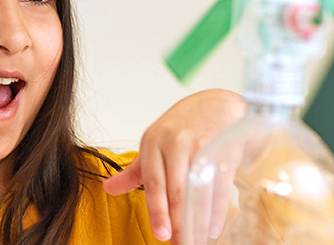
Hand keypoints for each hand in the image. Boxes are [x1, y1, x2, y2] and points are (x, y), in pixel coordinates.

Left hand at [103, 89, 246, 242]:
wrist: (218, 103)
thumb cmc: (184, 126)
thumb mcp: (154, 143)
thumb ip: (134, 171)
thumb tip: (108, 188)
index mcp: (153, 142)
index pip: (153, 182)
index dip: (157, 211)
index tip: (161, 235)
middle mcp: (176, 142)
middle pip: (176, 189)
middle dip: (178, 222)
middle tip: (180, 244)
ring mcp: (201, 144)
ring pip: (198, 190)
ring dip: (198, 220)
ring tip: (196, 241)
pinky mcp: (225, 148)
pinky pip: (220, 185)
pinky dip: (218, 209)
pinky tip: (213, 227)